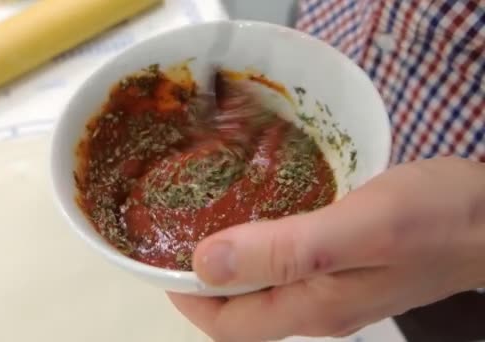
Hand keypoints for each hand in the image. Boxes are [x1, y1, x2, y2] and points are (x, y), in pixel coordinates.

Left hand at [168, 157, 484, 341]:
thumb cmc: (434, 219)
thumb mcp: (357, 228)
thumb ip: (284, 250)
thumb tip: (206, 264)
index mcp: (312, 308)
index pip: (226, 325)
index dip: (186, 299)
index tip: (162, 259)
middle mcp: (318, 310)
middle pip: (240, 311)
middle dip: (201, 282)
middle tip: (178, 230)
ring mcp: (335, 292)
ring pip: (262, 289)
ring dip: (230, 262)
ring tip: (208, 217)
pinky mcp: (348, 269)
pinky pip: (288, 268)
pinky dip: (261, 247)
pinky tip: (259, 213)